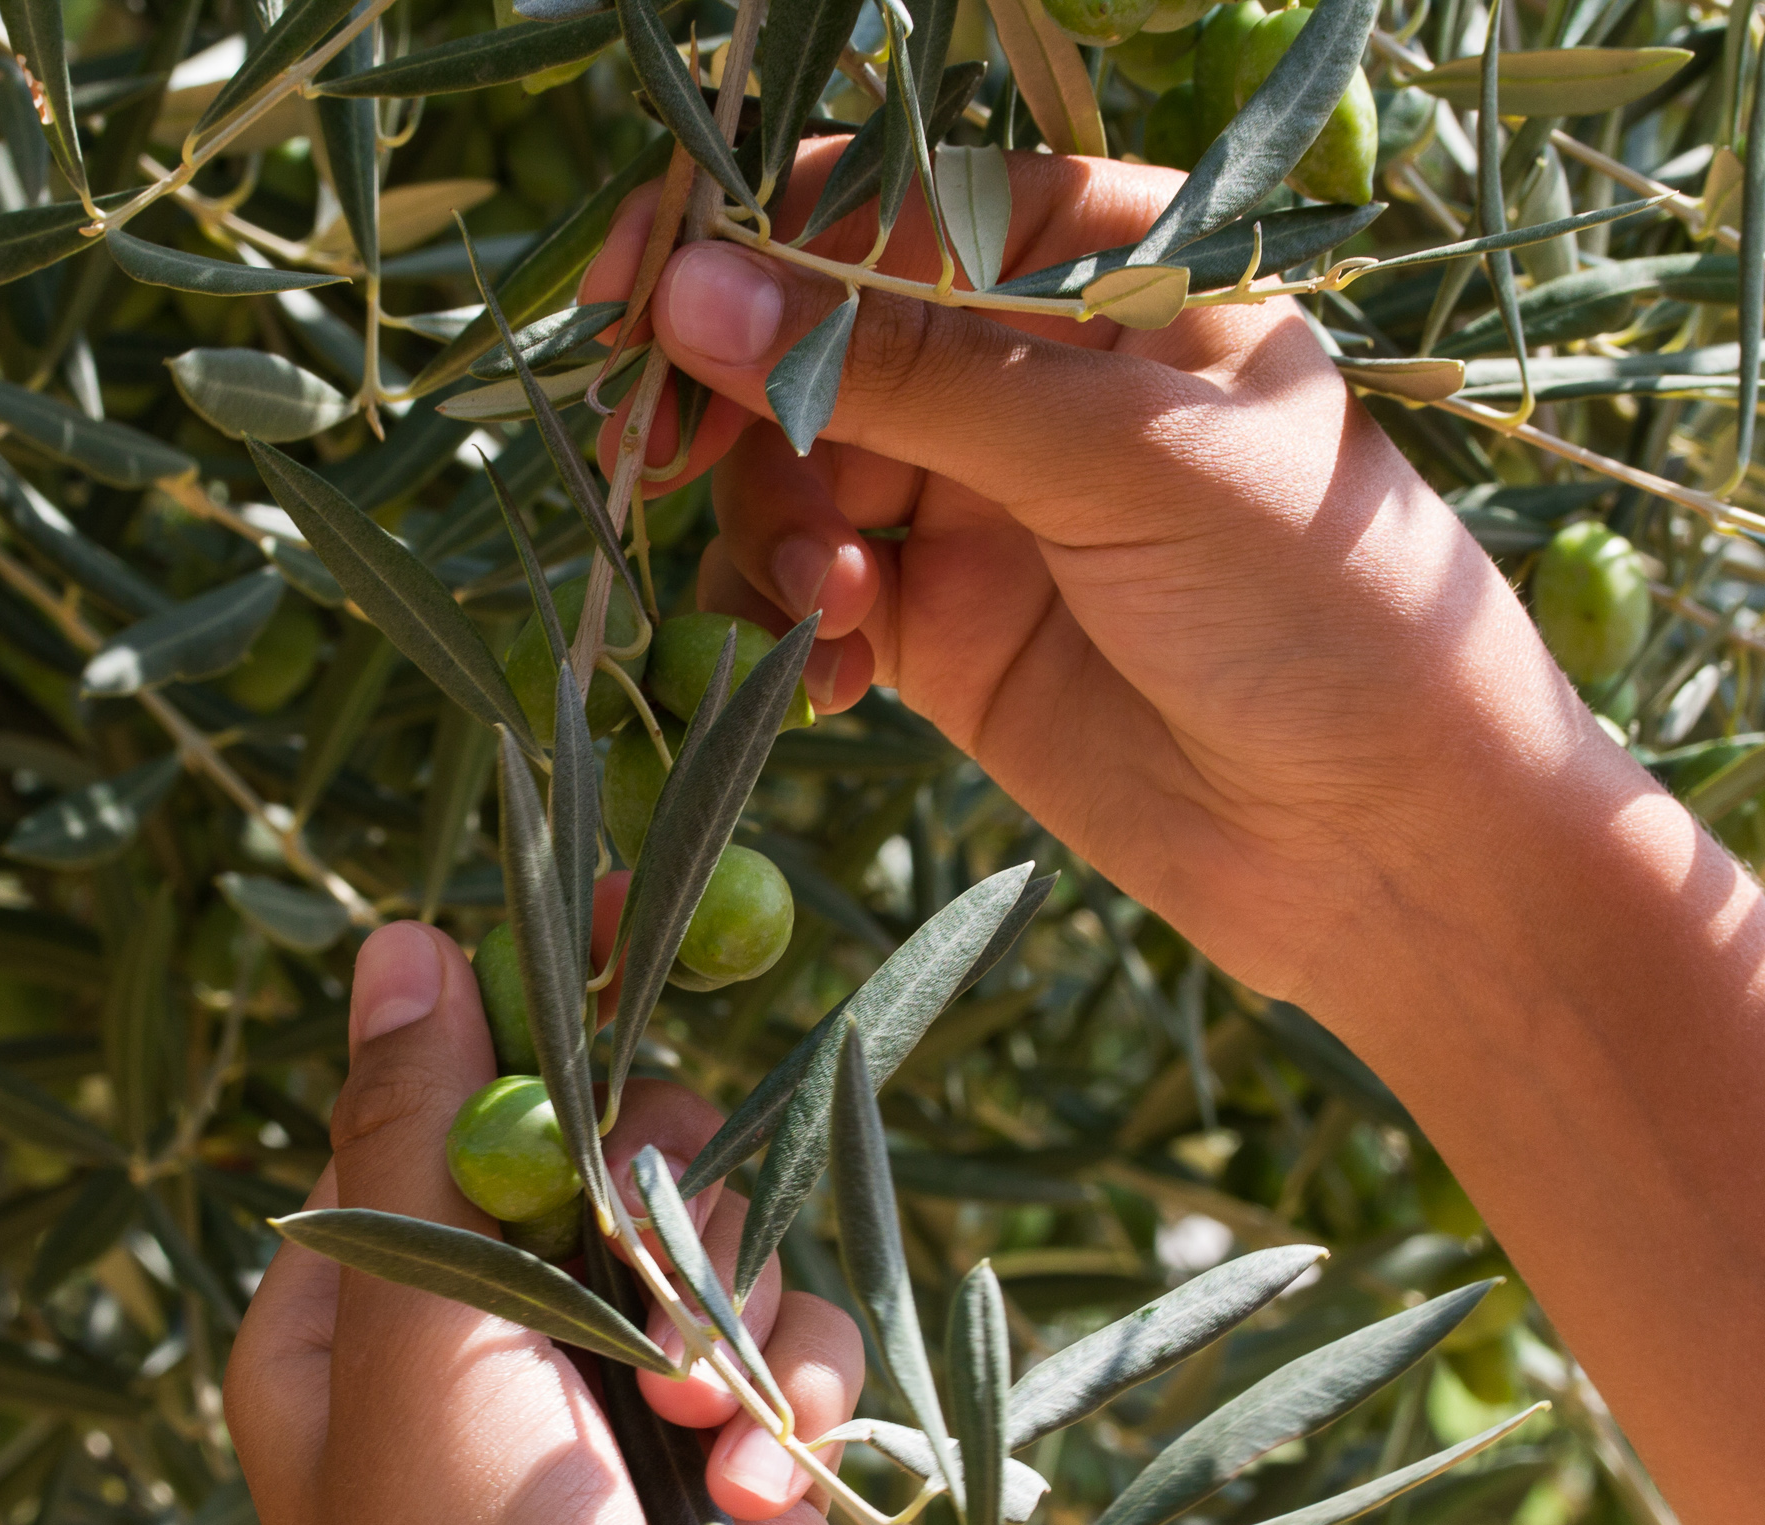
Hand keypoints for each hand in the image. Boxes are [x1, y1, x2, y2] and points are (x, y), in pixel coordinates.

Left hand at [224, 922, 892, 1524]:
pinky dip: (791, 1397)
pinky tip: (769, 1492)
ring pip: (712, 1241)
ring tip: (710, 1432)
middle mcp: (479, 1344)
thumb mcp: (424, 1367)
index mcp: (359, 1313)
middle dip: (656, 1197)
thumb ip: (426, 1149)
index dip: (536, 995)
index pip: (444, 1094)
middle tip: (658, 1250)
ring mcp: (607, 1401)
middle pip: (601, 1151)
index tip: (632, 903)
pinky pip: (784, 1342)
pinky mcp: (722, 1456)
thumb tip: (400, 942)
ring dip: (730, 1319)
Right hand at [584, 146, 1613, 1009]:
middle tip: (662, 461)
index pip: (884, 203)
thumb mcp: (1115, 459)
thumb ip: (903, 376)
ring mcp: (976, 502)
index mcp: (1101, 263)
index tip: (634, 290)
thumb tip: (691, 294)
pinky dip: (788, 628)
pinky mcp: (941, 628)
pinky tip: (833, 676)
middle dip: (733, 400)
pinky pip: (810, 594)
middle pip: (808, 340)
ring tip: (835, 608)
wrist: (1371, 840)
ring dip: (775, 533)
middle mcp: (1024, 371)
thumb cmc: (1310, 605)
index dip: (744, 232)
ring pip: (791, 474)